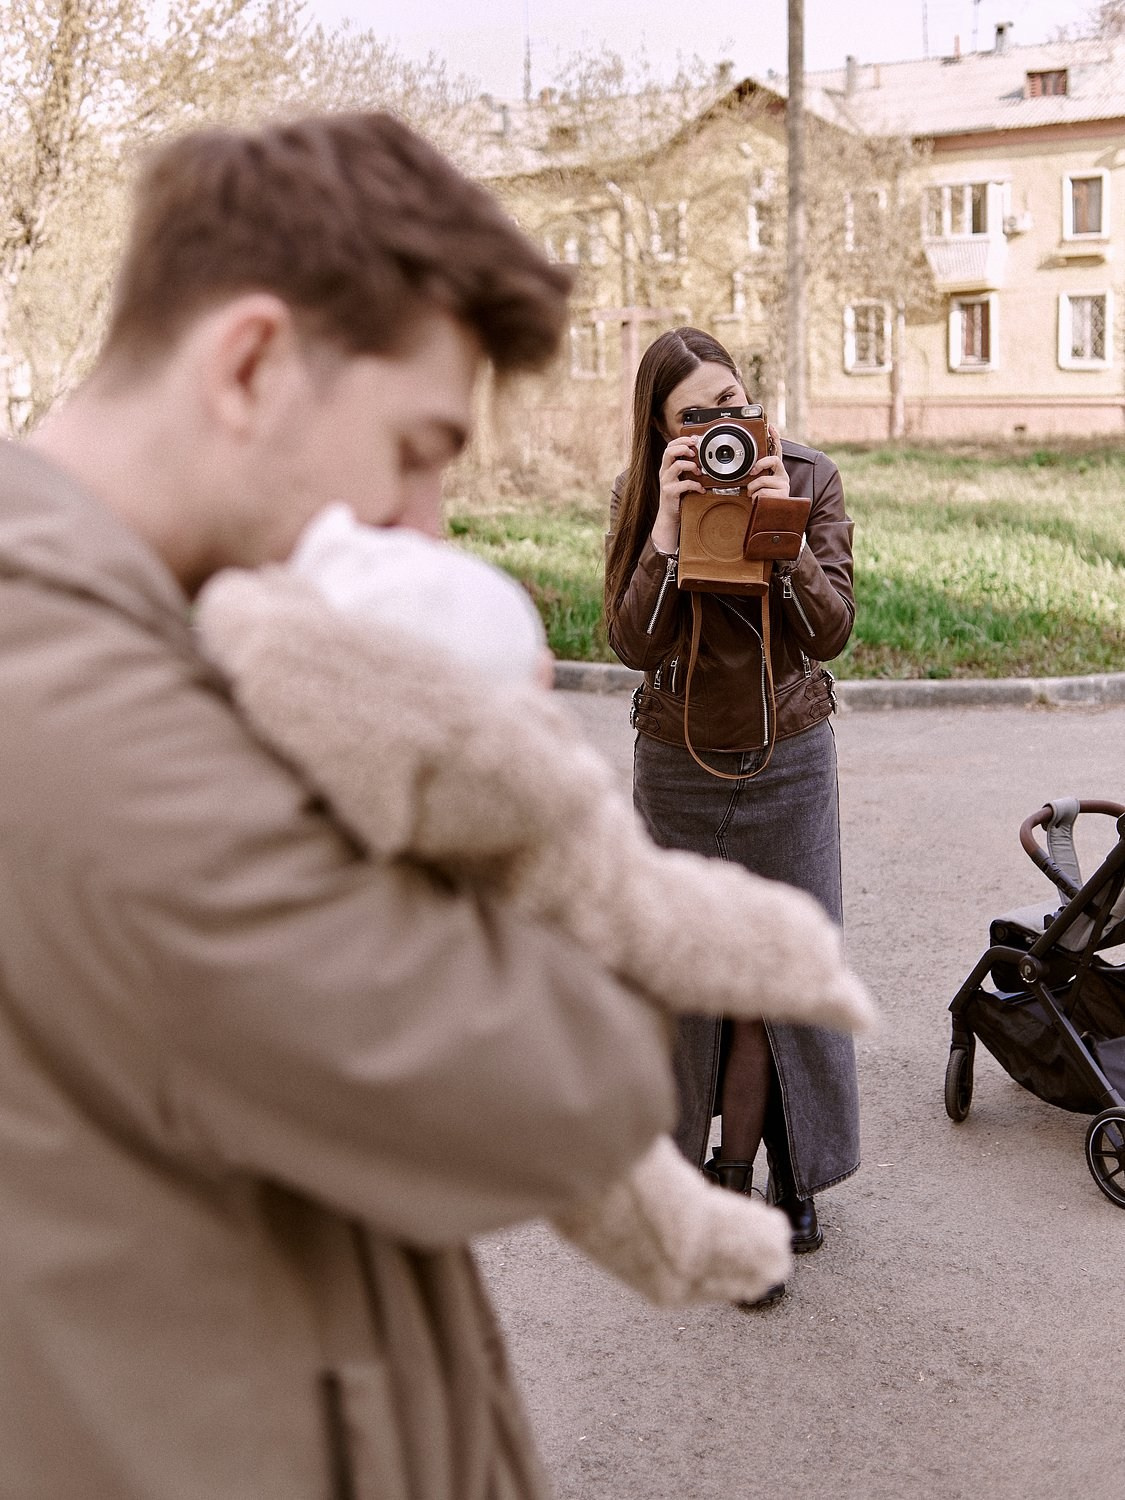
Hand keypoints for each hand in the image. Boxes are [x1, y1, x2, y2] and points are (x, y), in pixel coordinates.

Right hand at [652, 436, 701, 552]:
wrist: (669, 516)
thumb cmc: (677, 496)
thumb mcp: (681, 479)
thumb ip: (687, 467)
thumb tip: (700, 455)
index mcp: (667, 466)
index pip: (670, 446)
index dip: (681, 440)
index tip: (693, 440)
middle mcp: (664, 472)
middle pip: (669, 452)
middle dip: (683, 448)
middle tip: (694, 452)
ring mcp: (666, 482)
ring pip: (677, 466)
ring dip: (691, 466)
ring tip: (699, 471)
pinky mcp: (670, 493)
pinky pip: (684, 484)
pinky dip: (696, 485)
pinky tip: (701, 489)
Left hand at [746, 424, 789, 501]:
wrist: (776, 519)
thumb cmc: (766, 500)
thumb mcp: (761, 486)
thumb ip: (758, 476)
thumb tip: (748, 472)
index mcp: (778, 471)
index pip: (778, 451)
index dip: (775, 438)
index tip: (771, 427)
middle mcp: (783, 476)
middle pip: (773, 460)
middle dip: (760, 465)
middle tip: (752, 472)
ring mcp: (784, 486)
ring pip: (761, 481)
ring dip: (752, 490)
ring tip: (754, 495)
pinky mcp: (782, 496)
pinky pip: (761, 493)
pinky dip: (755, 499)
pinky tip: (759, 502)